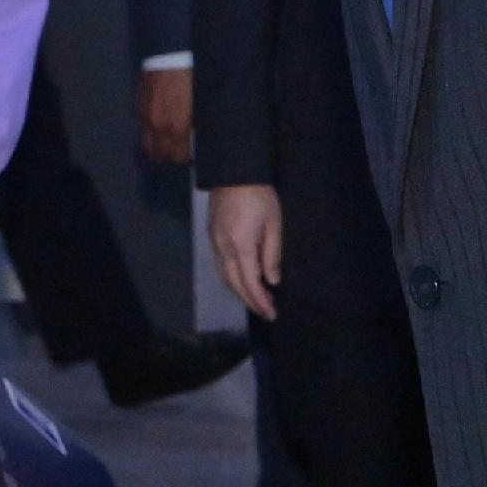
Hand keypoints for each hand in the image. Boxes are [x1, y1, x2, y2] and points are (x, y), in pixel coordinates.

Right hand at [136, 66, 194, 167]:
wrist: (174, 53)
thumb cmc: (194, 78)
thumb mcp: (203, 104)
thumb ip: (198, 126)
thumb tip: (197, 139)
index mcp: (178, 128)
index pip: (179, 157)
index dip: (186, 159)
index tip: (191, 155)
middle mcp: (159, 125)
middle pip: (159, 154)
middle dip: (170, 155)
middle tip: (179, 151)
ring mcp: (146, 115)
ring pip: (147, 142)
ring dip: (156, 145)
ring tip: (167, 141)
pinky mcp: (138, 103)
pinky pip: (142, 124)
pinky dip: (149, 127)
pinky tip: (159, 121)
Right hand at [208, 183, 280, 320]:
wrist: (234, 171)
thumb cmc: (260, 196)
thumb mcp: (274, 224)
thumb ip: (272, 255)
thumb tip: (272, 281)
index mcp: (241, 247)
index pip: (250, 283)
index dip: (260, 301)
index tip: (272, 314)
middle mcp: (224, 249)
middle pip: (235, 284)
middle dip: (250, 301)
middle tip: (267, 311)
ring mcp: (215, 242)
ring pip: (225, 276)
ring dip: (240, 291)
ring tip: (257, 298)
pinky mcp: (212, 235)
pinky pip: (220, 265)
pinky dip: (232, 278)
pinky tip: (242, 279)